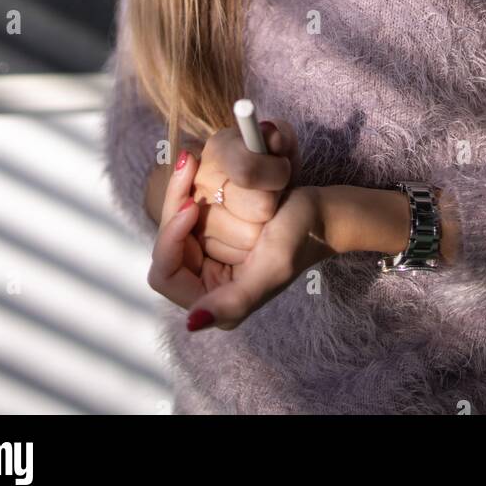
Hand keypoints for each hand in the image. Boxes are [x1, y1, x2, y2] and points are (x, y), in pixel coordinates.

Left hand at [147, 122, 297, 306]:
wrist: (320, 211)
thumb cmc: (300, 239)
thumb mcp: (271, 269)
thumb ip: (234, 301)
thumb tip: (193, 322)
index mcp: (215, 302)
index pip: (165, 274)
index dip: (171, 239)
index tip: (191, 206)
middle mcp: (206, 281)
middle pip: (165, 242)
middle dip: (174, 204)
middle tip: (186, 167)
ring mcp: (207, 254)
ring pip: (173, 221)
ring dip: (179, 190)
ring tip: (189, 162)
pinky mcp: (213, 232)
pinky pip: (186, 206)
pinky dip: (188, 184)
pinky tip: (193, 163)